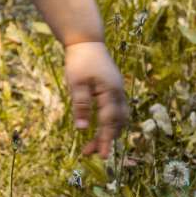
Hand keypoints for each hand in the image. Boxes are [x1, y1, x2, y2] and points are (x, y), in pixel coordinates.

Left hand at [64, 41, 128, 160]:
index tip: (101, 156)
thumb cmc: (80, 60)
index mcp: (111, 92)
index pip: (109, 122)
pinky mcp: (113, 88)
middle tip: (91, 152)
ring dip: (108, 132)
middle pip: (117, 123)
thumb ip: (81, 105)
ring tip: (93, 144)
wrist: (86, 40)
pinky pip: (117, 110)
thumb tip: (83, 128)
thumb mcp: (76, 83)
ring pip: (119, 117)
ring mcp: (117, 90)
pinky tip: (100, 127)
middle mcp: (118, 93)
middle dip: (106, 139)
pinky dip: (110, 122)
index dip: (105, 140)